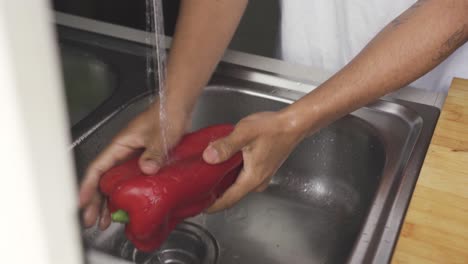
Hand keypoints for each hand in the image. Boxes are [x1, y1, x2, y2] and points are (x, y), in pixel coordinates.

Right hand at [79, 102, 189, 228]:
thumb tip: (147, 169)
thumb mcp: (159, 136)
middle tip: (94, 220)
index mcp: (120, 145)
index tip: (83, 202)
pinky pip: (131, 180)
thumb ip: (153, 152)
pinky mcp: (145, 160)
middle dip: (97, 201)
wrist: (178, 107)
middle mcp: (124, 152)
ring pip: (116, 182)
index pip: (98, 168)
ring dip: (111, 200)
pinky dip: (128, 194)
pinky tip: (130, 205)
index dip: (88, 187)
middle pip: (104, 180)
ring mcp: (133, 157)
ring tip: (108, 219)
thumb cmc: (166, 114)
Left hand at [202, 111, 306, 212]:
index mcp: (252, 179)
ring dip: (222, 184)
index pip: (228, 200)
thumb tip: (208, 157)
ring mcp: (262, 176)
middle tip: (197, 189)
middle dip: (214, 195)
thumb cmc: (272, 128)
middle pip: (231, 195)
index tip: (198, 205)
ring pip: (237, 186)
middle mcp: (257, 182)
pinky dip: (231, 176)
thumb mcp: (245, 134)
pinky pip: (243, 178)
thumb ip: (226, 146)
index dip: (212, 205)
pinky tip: (222, 166)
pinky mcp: (263, 169)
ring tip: (205, 177)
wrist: (292, 124)